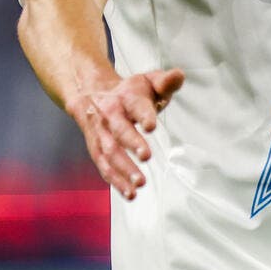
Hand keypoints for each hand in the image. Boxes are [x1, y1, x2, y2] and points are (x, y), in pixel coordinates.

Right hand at [67, 68, 184, 199]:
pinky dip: (116, 182)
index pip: (135, 106)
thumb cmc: (130, 91)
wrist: (91, 93)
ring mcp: (101, 134)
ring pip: (110, 153)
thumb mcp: (148, 81)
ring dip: (124, 169)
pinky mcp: (97, 150)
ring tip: (140, 184)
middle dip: (132, 143)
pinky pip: (105, 167)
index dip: (144, 114)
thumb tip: (179, 75)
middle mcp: (110, 115)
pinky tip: (131, 194)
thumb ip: (165, 82)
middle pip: (120, 130)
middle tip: (147, 155)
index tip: (152, 125)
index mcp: (126, 97)